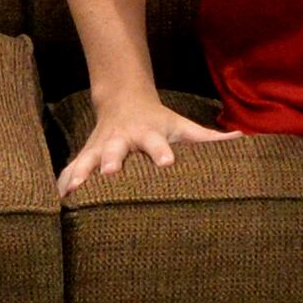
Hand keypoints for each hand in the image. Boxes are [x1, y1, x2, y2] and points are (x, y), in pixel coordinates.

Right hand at [58, 94, 236, 193]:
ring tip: (73, 191)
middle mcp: (122, 140)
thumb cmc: (160, 123)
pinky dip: (64, 182)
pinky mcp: (86, 154)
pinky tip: (58, 198)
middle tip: (110, 173)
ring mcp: (100, 146)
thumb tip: (244, 139)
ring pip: (88, 159)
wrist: (124, 103)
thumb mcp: (183, 127)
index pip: (157, 144)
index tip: (168, 163)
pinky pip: (72, 168)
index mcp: (148, 134)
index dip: (161, 152)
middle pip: (115, 149)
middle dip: (110, 160)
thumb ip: (210, 139)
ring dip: (80, 173)